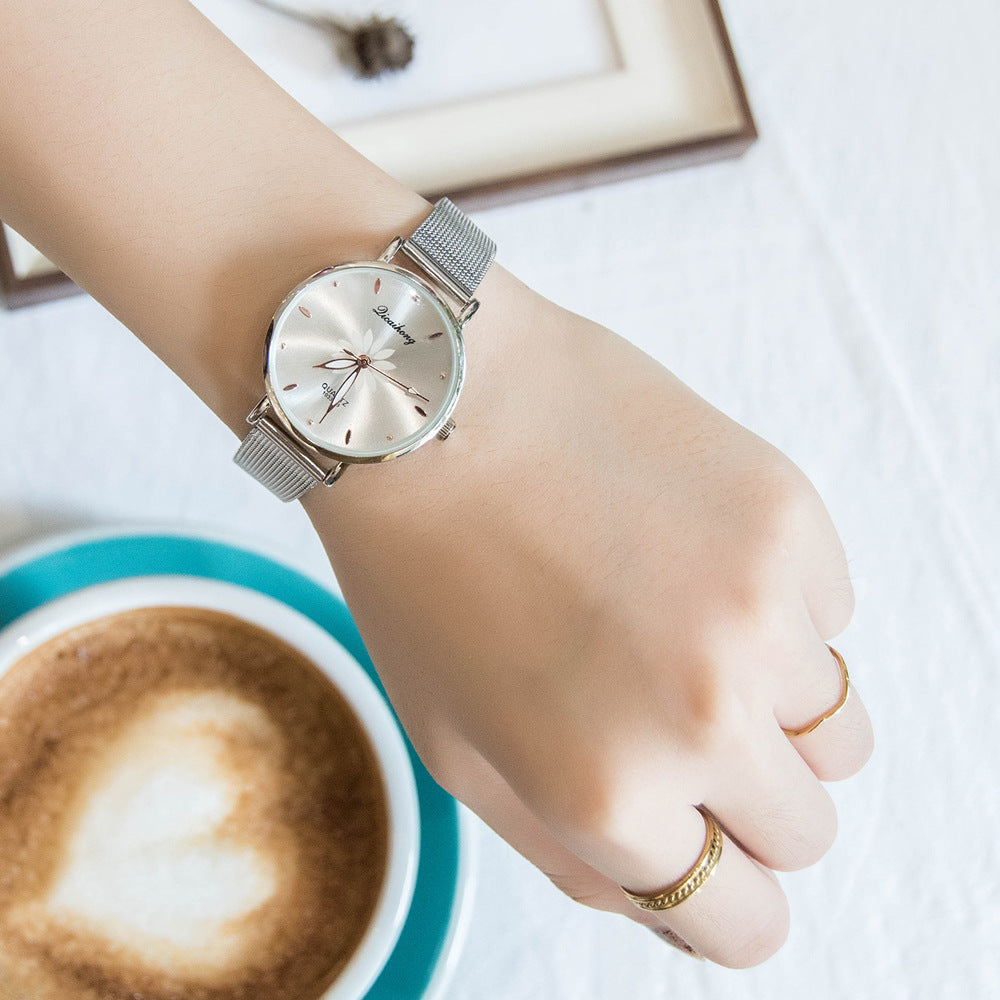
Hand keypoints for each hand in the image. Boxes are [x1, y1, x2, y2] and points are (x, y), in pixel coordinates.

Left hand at [305, 269, 873, 967]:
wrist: (433, 400)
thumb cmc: (420, 574)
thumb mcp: (458, 749)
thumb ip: (576, 851)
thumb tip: (681, 897)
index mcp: (605, 792)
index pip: (743, 925)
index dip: (722, 894)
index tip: (703, 848)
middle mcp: (700, 714)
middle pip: (804, 829)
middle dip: (746, 800)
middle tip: (672, 722)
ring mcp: (758, 607)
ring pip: (833, 724)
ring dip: (767, 699)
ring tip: (674, 627)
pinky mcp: (787, 515)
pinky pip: (828, 614)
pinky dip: (773, 607)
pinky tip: (681, 552)